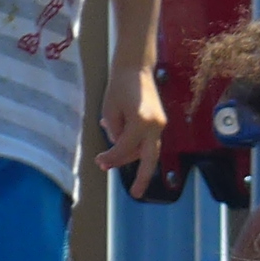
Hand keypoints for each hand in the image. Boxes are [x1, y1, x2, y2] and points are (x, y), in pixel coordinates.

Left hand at [97, 63, 167, 187]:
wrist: (136, 67)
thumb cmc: (119, 85)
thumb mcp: (110, 111)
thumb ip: (114, 133)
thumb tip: (117, 149)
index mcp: (141, 122)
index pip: (124, 149)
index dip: (111, 158)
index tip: (99, 162)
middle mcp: (155, 126)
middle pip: (149, 159)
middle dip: (143, 178)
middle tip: (135, 193)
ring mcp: (160, 124)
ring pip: (148, 151)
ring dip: (131, 157)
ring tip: (110, 158)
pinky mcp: (159, 122)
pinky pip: (148, 141)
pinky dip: (136, 146)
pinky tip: (120, 144)